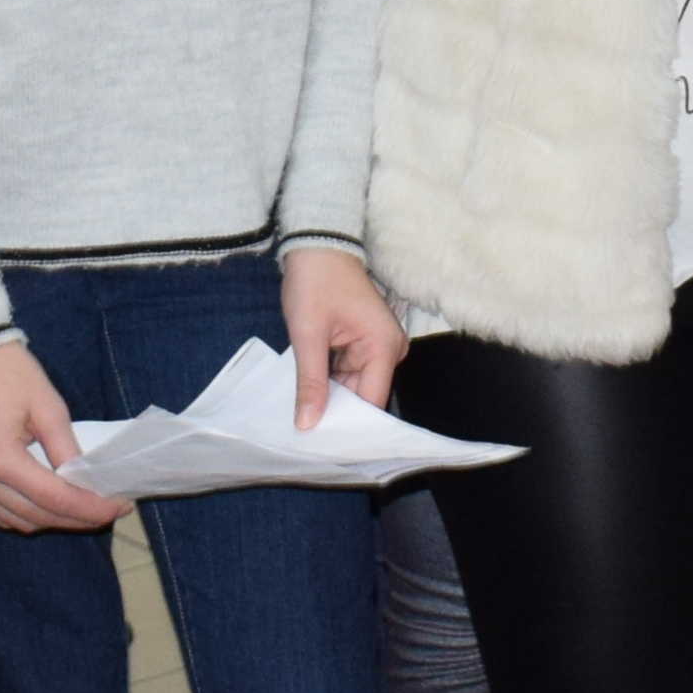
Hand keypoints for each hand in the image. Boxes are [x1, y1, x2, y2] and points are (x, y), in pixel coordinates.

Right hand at [0, 342, 121, 532]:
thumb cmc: (9, 373)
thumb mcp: (48, 407)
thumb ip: (67, 450)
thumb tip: (88, 485)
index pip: (53, 498)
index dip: (90, 507)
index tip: (121, 507)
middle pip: (36, 516)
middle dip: (76, 517)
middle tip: (108, 509)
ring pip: (17, 521)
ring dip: (52, 519)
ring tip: (84, 508)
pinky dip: (26, 513)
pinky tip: (50, 504)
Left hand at [283, 247, 405, 422]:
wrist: (318, 243)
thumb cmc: (315, 282)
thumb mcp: (308, 334)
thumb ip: (311, 381)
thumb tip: (308, 424)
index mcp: (384, 347)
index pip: (371, 402)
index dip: (349, 427)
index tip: (321, 448)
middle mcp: (390, 349)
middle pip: (364, 397)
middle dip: (336, 414)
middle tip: (305, 438)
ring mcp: (378, 346)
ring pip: (354, 387)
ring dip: (331, 398)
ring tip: (303, 421)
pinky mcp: (365, 342)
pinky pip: (349, 373)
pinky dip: (331, 382)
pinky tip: (309, 396)